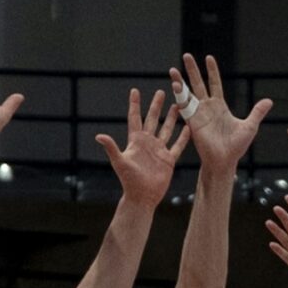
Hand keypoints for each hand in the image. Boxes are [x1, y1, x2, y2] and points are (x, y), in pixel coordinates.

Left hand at [95, 86, 187, 208]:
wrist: (142, 197)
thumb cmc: (128, 180)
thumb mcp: (119, 162)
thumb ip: (111, 147)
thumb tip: (98, 136)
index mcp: (135, 141)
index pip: (135, 118)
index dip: (135, 104)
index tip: (135, 90)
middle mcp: (147, 143)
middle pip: (153, 119)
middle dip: (156, 106)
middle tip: (161, 91)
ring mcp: (159, 150)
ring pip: (167, 129)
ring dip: (172, 118)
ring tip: (178, 104)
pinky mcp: (168, 159)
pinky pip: (178, 145)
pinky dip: (183, 137)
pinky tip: (189, 127)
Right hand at [172, 54, 269, 170]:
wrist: (225, 161)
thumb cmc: (236, 147)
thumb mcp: (250, 126)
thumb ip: (257, 112)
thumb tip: (269, 101)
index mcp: (220, 106)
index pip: (214, 83)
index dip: (212, 71)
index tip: (208, 58)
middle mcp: (207, 108)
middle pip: (198, 84)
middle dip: (192, 70)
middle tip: (186, 56)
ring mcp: (199, 114)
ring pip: (188, 94)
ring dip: (180, 82)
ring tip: (173, 70)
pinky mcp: (193, 122)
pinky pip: (185, 107)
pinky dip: (180, 97)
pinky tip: (175, 86)